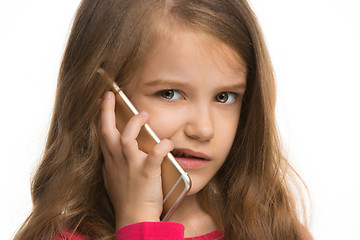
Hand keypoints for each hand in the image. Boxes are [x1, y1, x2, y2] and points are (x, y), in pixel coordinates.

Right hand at [97, 91, 173, 228]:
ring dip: (135, 124)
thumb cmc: (125, 198)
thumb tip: (113, 154)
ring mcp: (131, 166)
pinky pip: (154, 155)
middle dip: (106, 110)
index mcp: (110, 161)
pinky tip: (168, 142)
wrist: (134, 217)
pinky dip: (162, 147)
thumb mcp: (112, 178)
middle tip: (110, 95)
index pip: (102, 133)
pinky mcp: (146, 173)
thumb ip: (113, 163)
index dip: (101, 115)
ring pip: (127, 138)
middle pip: (106, 130)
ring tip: (143, 115)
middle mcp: (117, 161)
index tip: (101, 101)